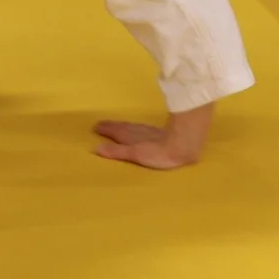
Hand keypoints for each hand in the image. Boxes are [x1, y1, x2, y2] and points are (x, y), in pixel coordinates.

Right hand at [93, 104, 211, 169]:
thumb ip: (117, 152)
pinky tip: (138, 129)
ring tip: (114, 125)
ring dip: (121, 126)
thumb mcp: (135, 154)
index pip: (114, 132)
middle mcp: (137, 132)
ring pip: (130, 127)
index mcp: (129, 138)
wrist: (183, 144)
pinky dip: (134, 128)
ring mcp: (148, 132)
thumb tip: (96, 148)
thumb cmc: (158, 153)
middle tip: (100, 124)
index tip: (94, 127)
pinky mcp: (159, 134)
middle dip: (111, 126)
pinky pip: (140, 128)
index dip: (105, 129)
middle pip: (121, 128)